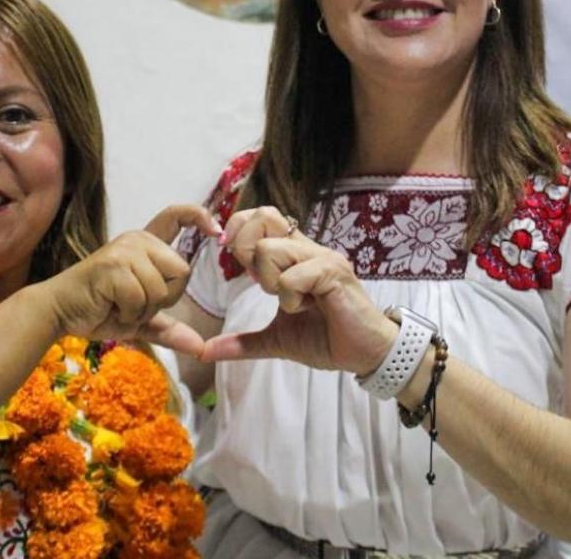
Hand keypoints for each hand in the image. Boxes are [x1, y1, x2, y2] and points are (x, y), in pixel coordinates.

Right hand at [46, 204, 220, 355]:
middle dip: (164, 299)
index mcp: (146, 244)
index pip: (176, 217)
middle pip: (182, 272)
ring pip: (163, 289)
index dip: (199, 217)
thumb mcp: (140, 320)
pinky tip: (110, 307)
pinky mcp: (114, 264)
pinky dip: (129, 314)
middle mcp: (138, 240)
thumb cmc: (98, 311)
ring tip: (118, 305)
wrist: (58, 312)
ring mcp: (125, 250)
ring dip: (143, 310)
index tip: (216, 231)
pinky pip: (142, 298)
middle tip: (133, 303)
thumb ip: (169, 329)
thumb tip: (200, 347)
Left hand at [201, 206, 394, 374]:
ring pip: (270, 250)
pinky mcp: (333, 273)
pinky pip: (292, 277)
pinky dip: (290, 299)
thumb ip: (242, 342)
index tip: (235, 261)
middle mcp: (307, 249)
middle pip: (263, 218)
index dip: (240, 230)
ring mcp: (321, 258)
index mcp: (294, 256)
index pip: (261, 216)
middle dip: (247, 252)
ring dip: (271, 283)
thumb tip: (205, 351)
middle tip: (260, 284)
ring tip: (292, 303)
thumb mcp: (276, 340)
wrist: (365, 354)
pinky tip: (308, 309)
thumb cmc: (326, 339)